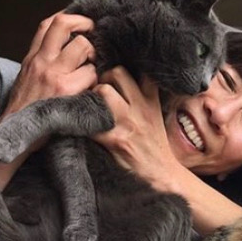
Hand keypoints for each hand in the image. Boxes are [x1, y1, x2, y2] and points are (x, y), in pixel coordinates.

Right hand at [2, 12, 97, 118]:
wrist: (16, 133)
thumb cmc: (26, 109)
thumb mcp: (27, 77)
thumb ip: (44, 61)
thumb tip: (65, 49)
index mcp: (32, 58)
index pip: (48, 24)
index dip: (69, 17)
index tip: (82, 22)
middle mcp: (42, 62)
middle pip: (66, 26)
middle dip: (86, 32)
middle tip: (93, 46)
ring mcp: (54, 74)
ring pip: (83, 47)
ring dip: (93, 59)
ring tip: (91, 72)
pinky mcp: (66, 90)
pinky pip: (91, 74)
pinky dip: (95, 81)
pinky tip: (90, 90)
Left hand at [93, 67, 183, 189]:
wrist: (161, 173)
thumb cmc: (155, 145)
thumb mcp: (156, 115)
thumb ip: (144, 97)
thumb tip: (122, 81)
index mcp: (151, 100)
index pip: (140, 70)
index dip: (123, 67)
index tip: (112, 73)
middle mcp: (140, 108)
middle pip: (117, 73)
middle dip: (103, 78)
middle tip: (97, 90)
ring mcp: (128, 123)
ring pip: (103, 92)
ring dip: (92, 96)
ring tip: (90, 107)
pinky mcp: (115, 140)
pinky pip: (92, 123)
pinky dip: (82, 123)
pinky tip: (80, 126)